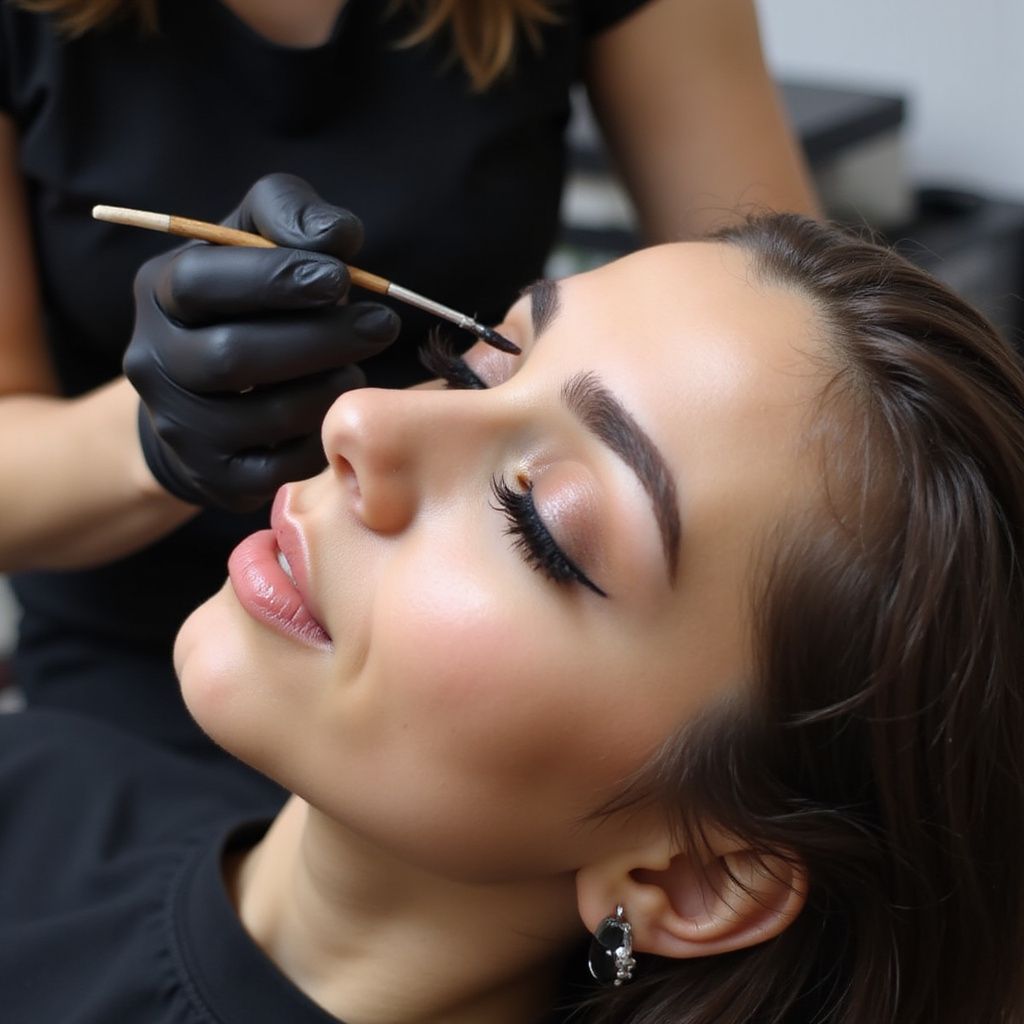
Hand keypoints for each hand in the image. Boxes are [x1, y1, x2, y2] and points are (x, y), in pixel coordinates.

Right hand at [123, 173, 399, 510]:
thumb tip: (339, 236)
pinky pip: (280, 466)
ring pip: (264, 415)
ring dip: (328, 388)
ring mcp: (179, 426)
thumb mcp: (254, 239)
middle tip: (381, 325)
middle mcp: (155, 361)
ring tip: (356, 367)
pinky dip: (321, 436)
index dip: (275, 279)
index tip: (340, 278)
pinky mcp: (215, 476)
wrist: (204, 396)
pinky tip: (336, 408)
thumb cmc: (245, 302)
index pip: (202, 283)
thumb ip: (290, 216)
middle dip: (320, 340)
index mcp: (159, 292)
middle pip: (233, 357)